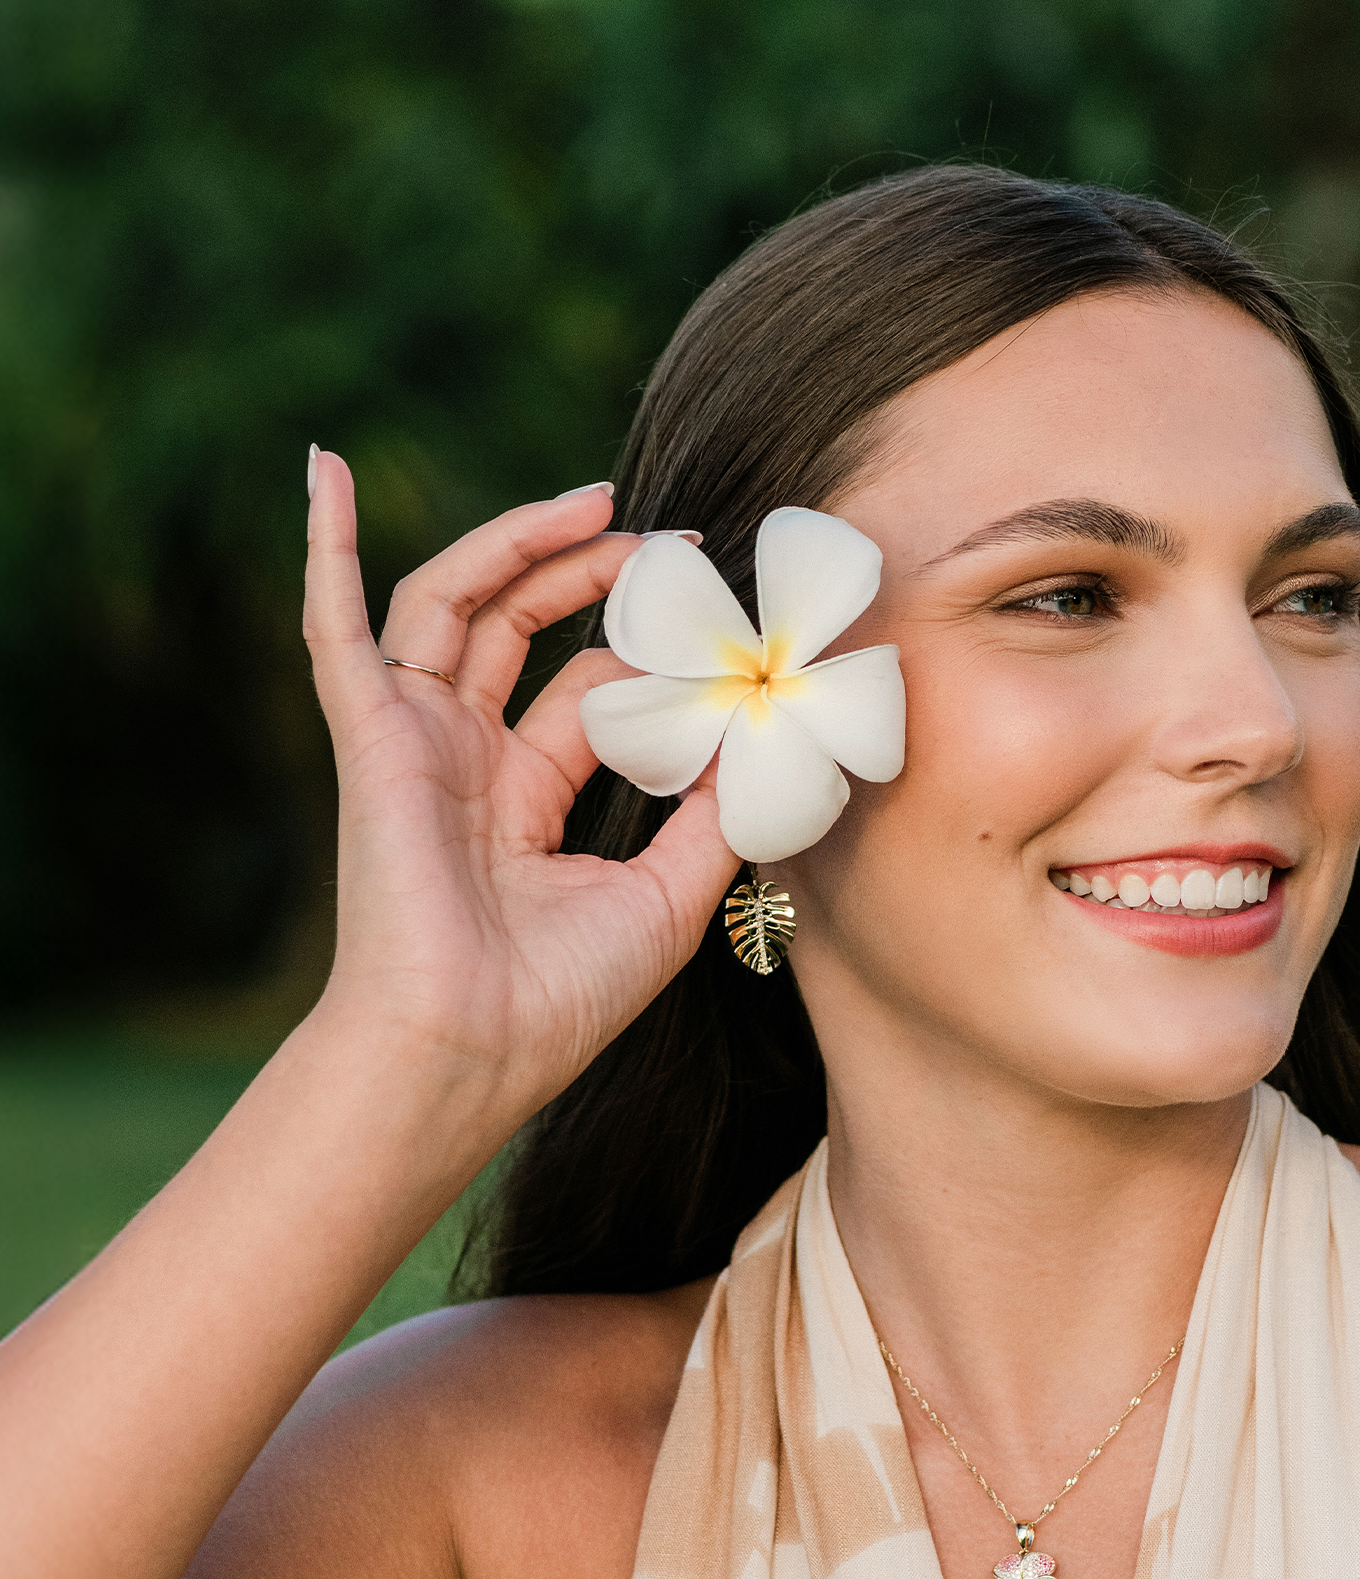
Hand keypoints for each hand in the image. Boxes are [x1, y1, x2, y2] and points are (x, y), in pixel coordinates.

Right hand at [302, 453, 736, 1111]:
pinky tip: (324, 471)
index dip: (652, 651)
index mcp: (528, 797)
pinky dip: (326, 548)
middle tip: (669, 538)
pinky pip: (336, 626)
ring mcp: (415, 744)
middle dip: (591, 573)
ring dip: (516, 543)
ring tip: (594, 501)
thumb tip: (760, 737)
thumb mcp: (669, 897)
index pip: (589, 690)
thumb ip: (711, 817)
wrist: (470, 1052)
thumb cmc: (558, 1001)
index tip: (722, 617)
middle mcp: (468, 761)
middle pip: (524, 629)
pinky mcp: (372, 739)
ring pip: (456, 606)